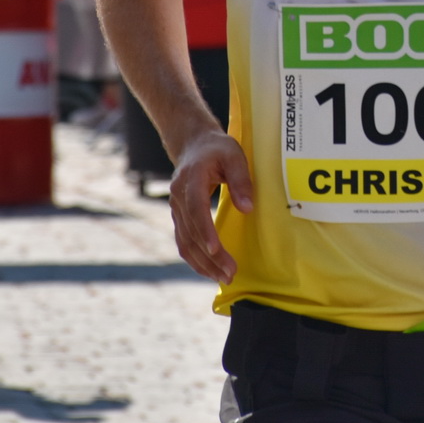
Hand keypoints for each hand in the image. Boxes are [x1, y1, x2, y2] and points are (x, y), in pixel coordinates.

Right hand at [168, 124, 253, 283]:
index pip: (195, 209)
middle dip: (210, 256)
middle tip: (230, 273)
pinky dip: (195, 259)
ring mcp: (176, 209)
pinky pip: (184, 242)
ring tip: (223, 277)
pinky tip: (210, 270)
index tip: (215, 250)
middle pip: (191, 232)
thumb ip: (241, 179)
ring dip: (202, 263)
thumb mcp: (234, 155)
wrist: (193, 145)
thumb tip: (247, 208)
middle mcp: (178, 197)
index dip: (205, 231)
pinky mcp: (179, 217)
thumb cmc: (217, 149)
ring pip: (185, 242)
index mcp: (191, 179)